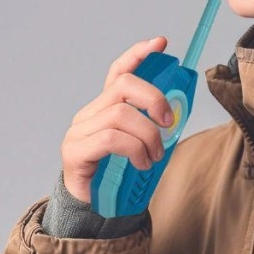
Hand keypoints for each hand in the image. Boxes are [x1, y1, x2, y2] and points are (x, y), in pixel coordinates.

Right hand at [59, 37, 174, 205]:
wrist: (93, 210)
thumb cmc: (119, 178)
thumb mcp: (142, 147)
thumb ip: (153, 129)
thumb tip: (178, 115)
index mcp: (105, 109)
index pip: (118, 72)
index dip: (138, 55)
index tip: (161, 43)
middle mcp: (89, 114)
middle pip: (123, 86)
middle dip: (154, 99)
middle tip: (169, 122)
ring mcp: (79, 131)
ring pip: (121, 114)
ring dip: (148, 134)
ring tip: (155, 156)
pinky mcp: (75, 151)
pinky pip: (111, 138)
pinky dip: (134, 149)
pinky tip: (142, 163)